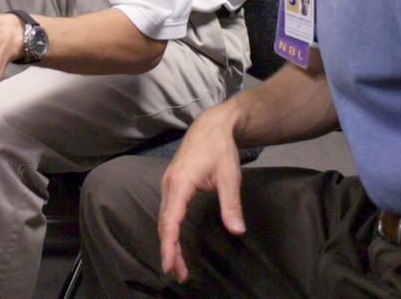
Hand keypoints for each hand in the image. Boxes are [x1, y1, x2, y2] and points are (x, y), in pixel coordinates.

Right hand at [157, 108, 244, 282]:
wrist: (211, 125)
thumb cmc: (220, 148)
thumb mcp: (229, 176)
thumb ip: (231, 204)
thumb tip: (236, 231)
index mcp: (180, 182)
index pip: (170, 220)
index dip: (169, 245)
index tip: (170, 265)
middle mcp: (169, 184)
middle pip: (164, 223)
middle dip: (169, 250)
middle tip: (177, 274)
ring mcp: (168, 183)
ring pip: (164, 218)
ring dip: (168, 241)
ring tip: (177, 264)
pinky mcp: (171, 183)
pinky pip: (167, 210)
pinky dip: (169, 229)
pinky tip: (174, 241)